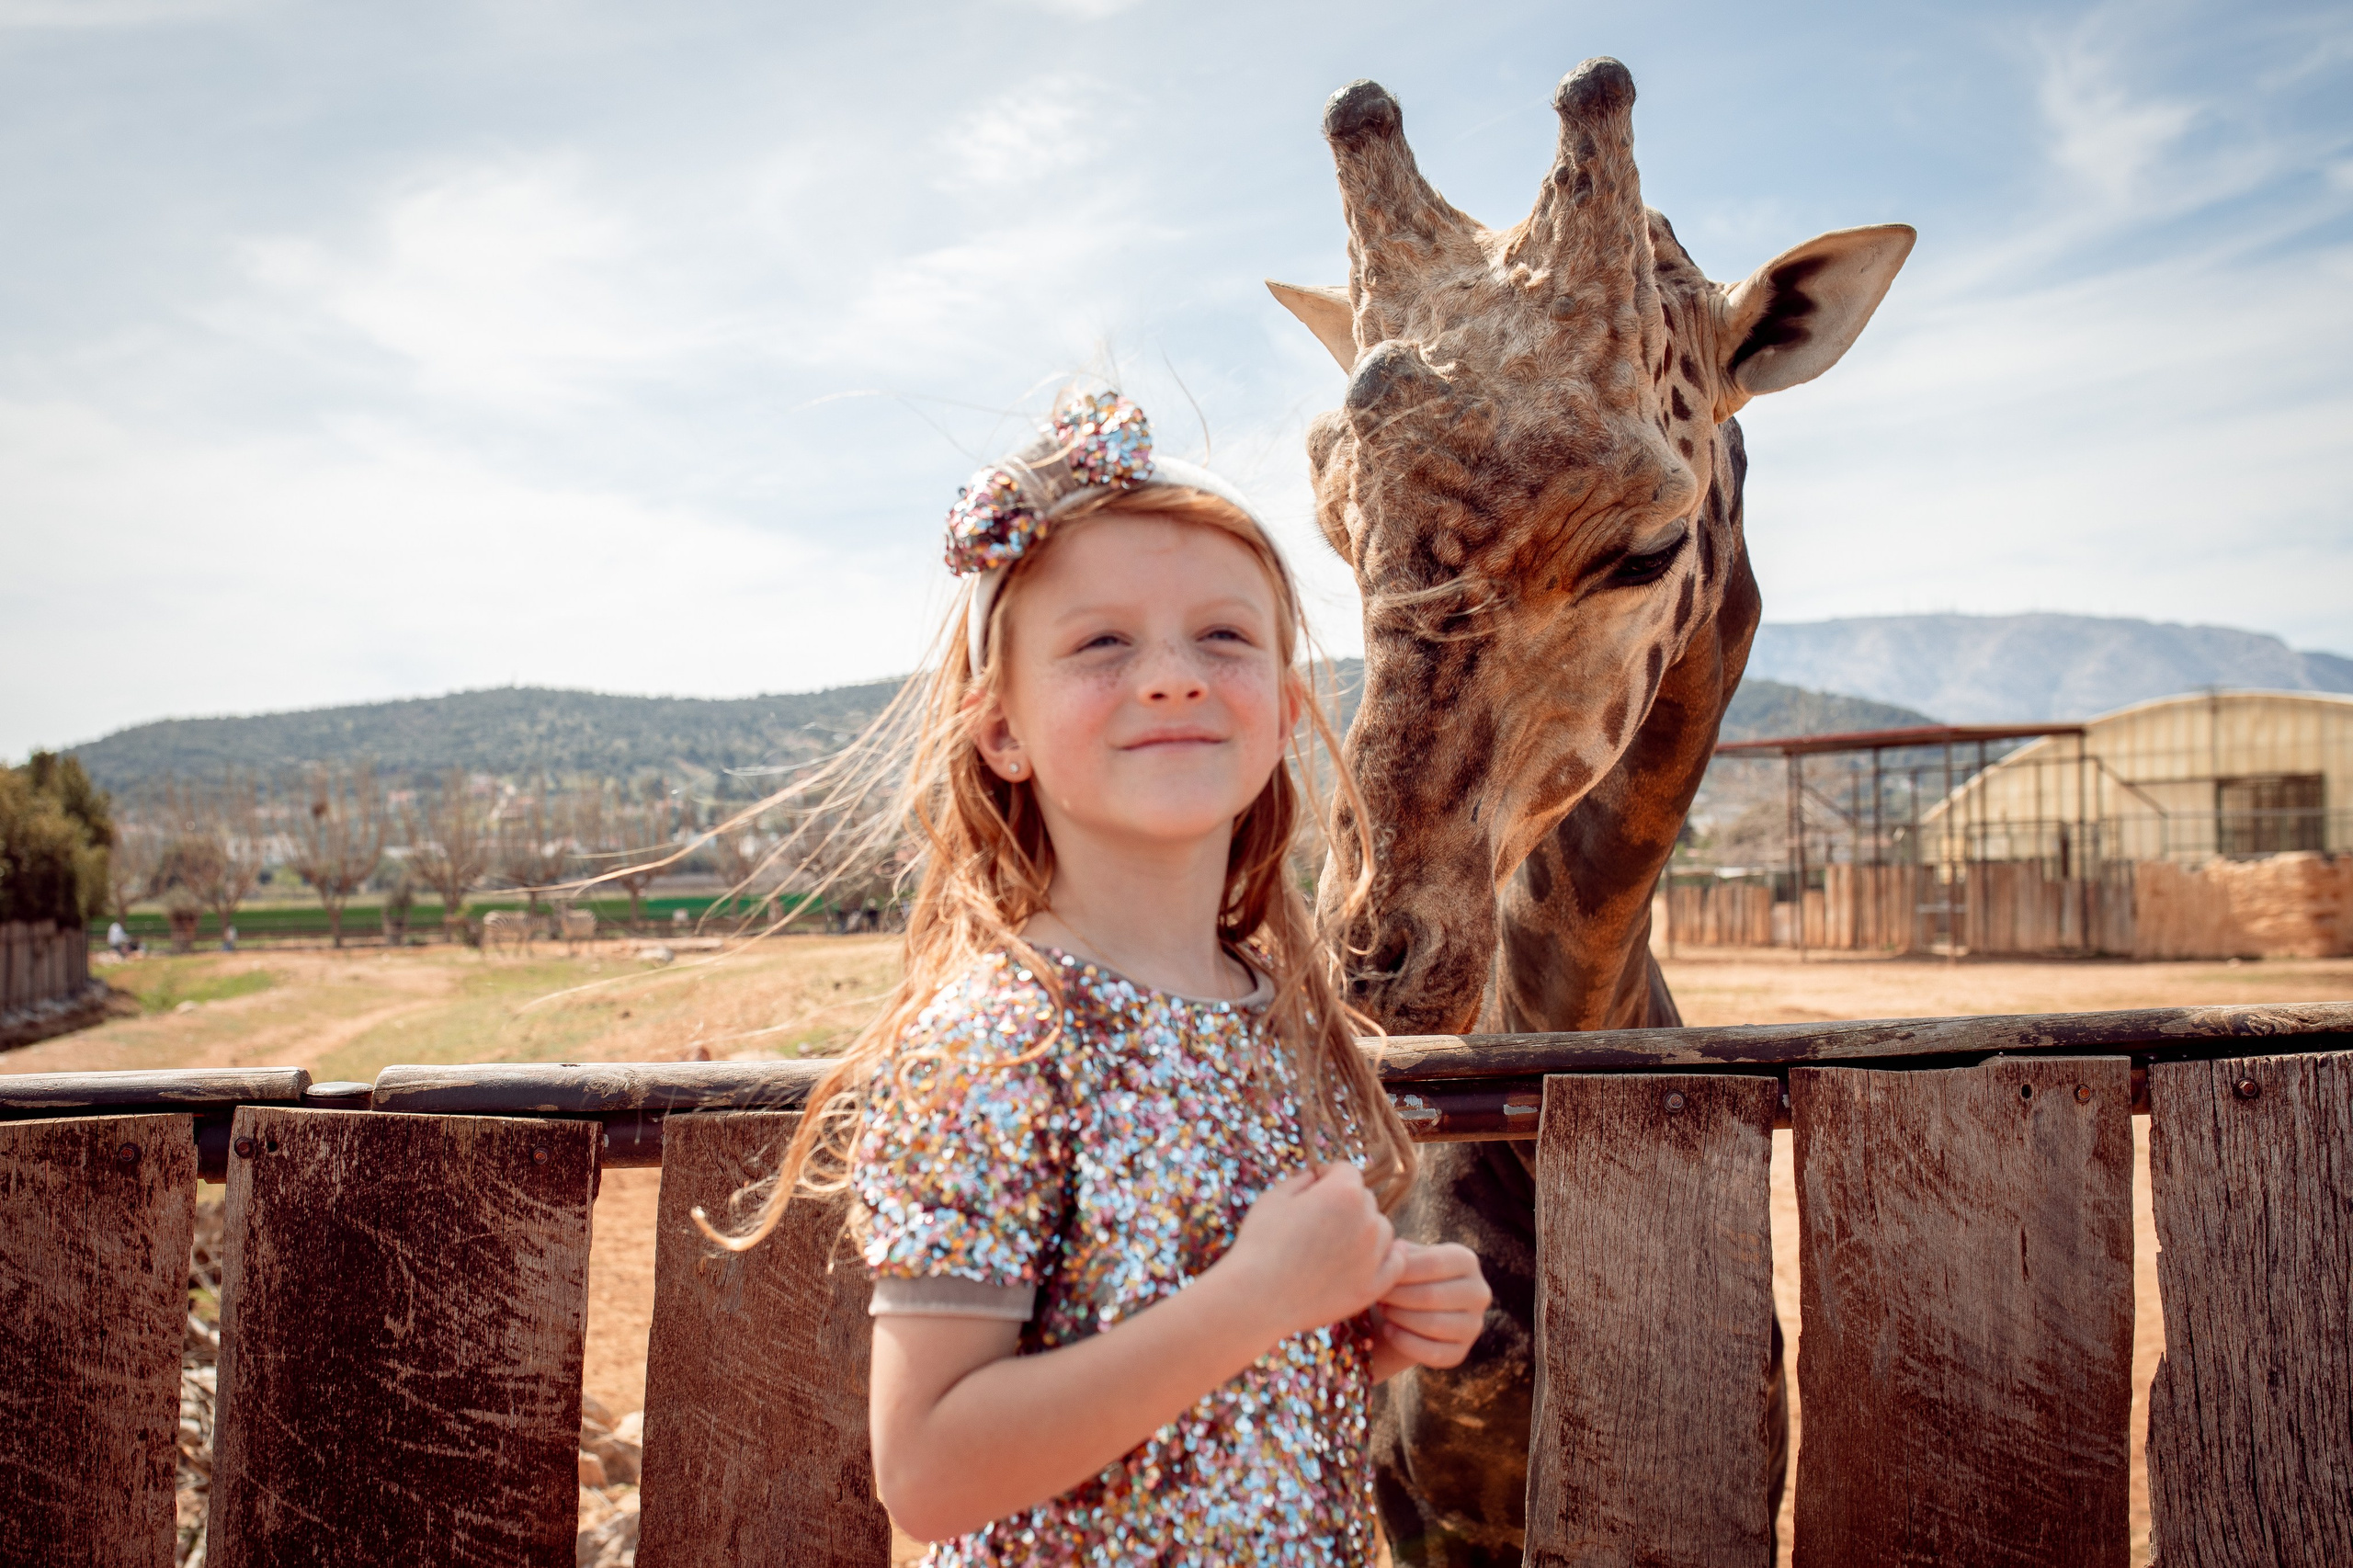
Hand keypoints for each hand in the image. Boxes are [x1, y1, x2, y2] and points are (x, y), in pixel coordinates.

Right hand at [1217, 1164, 1407, 1340]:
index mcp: (1344, 1192)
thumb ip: (1304, 1179)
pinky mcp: (1374, 1286)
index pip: (1347, 1171)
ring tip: (1333, 1246)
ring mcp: (1374, 1255)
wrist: (1257, 1299)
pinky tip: (1365, 1260)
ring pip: (1381, 1230)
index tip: (1312, 1192)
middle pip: (1365, 1200)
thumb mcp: (1275, 1197)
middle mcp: (1367, 1220)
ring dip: (1364, 1231)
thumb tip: (1320, 1176)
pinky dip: (1383, 1258)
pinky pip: (1394, 1263)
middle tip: (1317, 1223)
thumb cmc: (1260, 1243)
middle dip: (1345, 1205)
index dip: (1327, 1178)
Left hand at [1372, 1241, 1489, 1370]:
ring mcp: (1473, 1326)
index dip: (1402, 1270)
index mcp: (1467, 1261)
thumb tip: (1397, 1251)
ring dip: (1400, 1317)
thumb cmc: (1405, 1277)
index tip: (1379, 1273)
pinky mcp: (1461, 1353)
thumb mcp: (1405, 1258)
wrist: (1408, 1312)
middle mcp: (1479, 1293)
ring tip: (1382, 1308)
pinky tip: (1388, 1330)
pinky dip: (1405, 1342)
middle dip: (1397, 1296)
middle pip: (1432, 1295)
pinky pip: (1433, 1353)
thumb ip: (1400, 1253)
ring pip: (1434, 1324)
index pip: (1434, 1263)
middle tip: (1376, 1294)